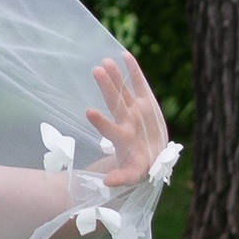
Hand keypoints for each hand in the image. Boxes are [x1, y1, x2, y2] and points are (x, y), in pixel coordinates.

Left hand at [85, 53, 168, 190]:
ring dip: (116, 77)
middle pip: (116, 103)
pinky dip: (134, 71)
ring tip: (104, 62)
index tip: (88, 111)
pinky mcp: (146, 103)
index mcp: (123, 139)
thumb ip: (122, 177)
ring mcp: (136, 111)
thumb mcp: (132, 175)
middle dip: (108, 88)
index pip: (110, 130)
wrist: (150, 156)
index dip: (101, 122)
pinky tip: (125, 55)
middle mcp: (127, 122)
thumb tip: (107, 183)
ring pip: (124, 92)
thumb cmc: (138, 166)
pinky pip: (140, 84)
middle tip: (96, 70)